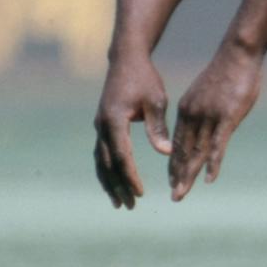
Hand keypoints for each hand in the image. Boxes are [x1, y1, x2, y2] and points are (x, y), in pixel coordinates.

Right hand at [94, 56, 171, 209]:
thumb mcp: (156, 100)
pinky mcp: (102, 126)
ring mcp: (99, 126)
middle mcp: (102, 125)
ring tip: (119, 203)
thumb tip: (166, 153)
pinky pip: (101, 154)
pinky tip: (114, 184)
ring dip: (109, 183)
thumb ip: (158, 128)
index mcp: (114, 119)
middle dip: (118, 186)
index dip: (130, 176)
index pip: (121, 155)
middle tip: (129, 206)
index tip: (140, 193)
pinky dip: (107, 171)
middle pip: (107, 163)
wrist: (125, 59)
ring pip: (100, 161)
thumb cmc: (144, 78)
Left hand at [169, 46, 261, 199]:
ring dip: (190, 176)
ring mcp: (209, 117)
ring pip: (197, 152)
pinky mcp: (227, 117)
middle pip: (184, 151)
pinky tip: (209, 179)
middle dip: (179, 176)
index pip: (179, 143)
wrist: (238, 52)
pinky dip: (212, 164)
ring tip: (182, 194)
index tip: (173, 180)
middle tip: (175, 196)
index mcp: (187, 109)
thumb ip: (205, 110)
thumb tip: (207, 123)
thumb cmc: (228, 70)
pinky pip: (217, 145)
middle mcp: (194, 115)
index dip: (176, 163)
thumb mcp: (210, 92)